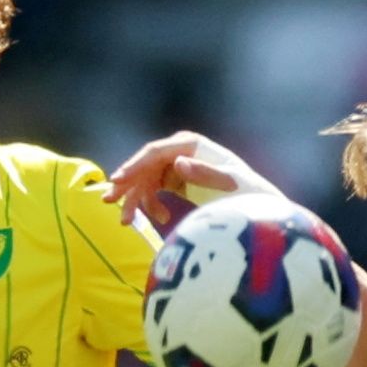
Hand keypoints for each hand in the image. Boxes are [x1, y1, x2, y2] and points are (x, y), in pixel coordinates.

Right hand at [105, 131, 279, 226]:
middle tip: (108, 201)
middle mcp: (181, 151)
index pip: (155, 152)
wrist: (258, 207)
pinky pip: (155, 190)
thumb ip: (205, 173)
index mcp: (191, 144)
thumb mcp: (230, 184)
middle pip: (146, 165)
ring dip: (136, 200)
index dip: (135, 166)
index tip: (117, 180)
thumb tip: (177, 162)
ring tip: (126, 222)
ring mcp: (178, 166)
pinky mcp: (178, 181)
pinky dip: (153, 205)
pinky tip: (162, 218)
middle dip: (127, 184)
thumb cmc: (248, 193)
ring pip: (147, 180)